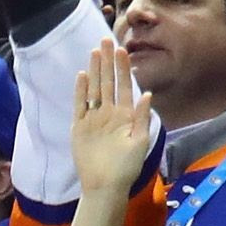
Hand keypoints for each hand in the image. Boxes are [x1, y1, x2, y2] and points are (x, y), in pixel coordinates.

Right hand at [69, 38, 155, 203]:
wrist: (105, 186)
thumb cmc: (126, 168)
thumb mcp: (140, 141)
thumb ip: (142, 117)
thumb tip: (146, 94)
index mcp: (125, 116)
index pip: (124, 86)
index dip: (123, 68)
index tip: (123, 49)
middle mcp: (109, 114)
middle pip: (107, 82)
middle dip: (108, 61)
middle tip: (106, 39)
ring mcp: (93, 119)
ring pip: (93, 89)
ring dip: (94, 71)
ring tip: (94, 51)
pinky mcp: (79, 128)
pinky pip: (79, 105)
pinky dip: (80, 91)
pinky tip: (82, 76)